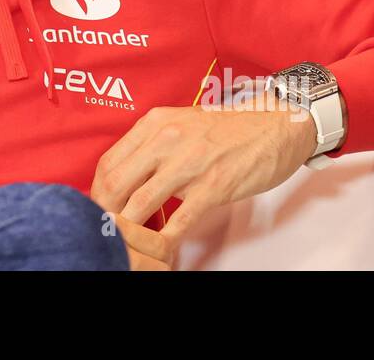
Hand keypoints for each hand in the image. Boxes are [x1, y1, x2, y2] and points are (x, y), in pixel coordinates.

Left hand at [91, 98, 319, 262]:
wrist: (276, 124)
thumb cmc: (227, 129)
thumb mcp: (180, 125)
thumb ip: (152, 147)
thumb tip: (125, 179)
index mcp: (154, 123)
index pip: (108, 163)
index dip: (97, 193)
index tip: (100, 210)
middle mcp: (166, 139)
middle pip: (115, 184)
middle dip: (106, 214)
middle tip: (109, 232)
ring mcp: (189, 163)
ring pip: (140, 204)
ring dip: (131, 231)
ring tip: (131, 244)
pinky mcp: (213, 186)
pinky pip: (179, 221)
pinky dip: (165, 241)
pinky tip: (163, 250)